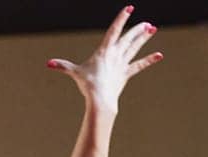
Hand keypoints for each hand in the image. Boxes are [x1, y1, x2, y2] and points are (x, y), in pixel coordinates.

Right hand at [47, 7, 162, 110]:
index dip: (121, 18)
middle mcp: (116, 54)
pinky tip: (159, 55)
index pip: (114, 30)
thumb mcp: (74, 73)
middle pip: (129, 38)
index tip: (129, 8)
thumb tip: (48, 63)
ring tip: (153, 29)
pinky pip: (140, 65)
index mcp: (104, 51)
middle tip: (146, 23)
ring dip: (144, 38)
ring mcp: (122, 64)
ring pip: (135, 47)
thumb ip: (63, 66)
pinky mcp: (126, 74)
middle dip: (138, 29)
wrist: (100, 98)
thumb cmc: (87, 84)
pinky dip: (149, 60)